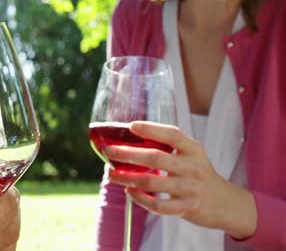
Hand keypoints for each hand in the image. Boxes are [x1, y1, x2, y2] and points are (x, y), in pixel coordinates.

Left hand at [103, 121, 256, 238]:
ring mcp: (190, 189)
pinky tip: (129, 191)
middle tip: (109, 151)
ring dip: (126, 177)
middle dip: (128, 154)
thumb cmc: (198, 173)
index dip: (151, 129)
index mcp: (194, 150)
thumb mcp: (190, 155)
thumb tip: (129, 141)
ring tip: (112, 173)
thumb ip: (168, 148)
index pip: (172, 135)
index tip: (131, 126)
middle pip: (156, 158)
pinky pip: (157, 205)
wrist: (225, 203)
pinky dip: (139, 198)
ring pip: (151, 182)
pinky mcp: (186, 208)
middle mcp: (193, 167)